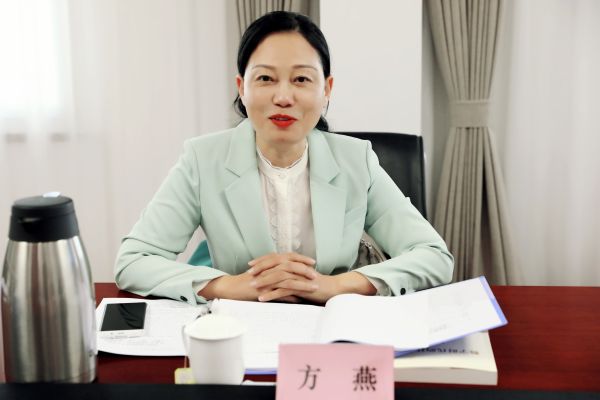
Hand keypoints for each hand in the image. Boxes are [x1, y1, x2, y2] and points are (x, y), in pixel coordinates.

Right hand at [198, 252, 315, 301]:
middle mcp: (268, 269)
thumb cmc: (247, 283)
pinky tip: (299, 300)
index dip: (301, 258)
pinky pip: (278, 293)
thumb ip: (276, 276)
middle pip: (290, 265)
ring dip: (302, 283)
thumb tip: (289, 280)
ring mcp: (265, 279)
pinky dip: (289, 296)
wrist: (231, 288)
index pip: (288, 257)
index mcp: (269, 263)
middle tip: (316, 274)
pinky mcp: (262, 290)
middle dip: (305, 269)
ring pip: (287, 279)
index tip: (312, 262)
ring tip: (313, 287)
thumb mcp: (263, 276)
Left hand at [256, 270, 377, 303]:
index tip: (250, 265)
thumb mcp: (302, 279)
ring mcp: (298, 277)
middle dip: (260, 268)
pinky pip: (283, 290)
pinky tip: (262, 298)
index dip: (262, 261)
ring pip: (277, 276)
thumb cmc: (317, 286)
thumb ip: (291, 278)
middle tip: (248, 274)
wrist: (333, 289)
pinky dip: (271, 294)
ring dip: (263, 281)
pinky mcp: (301, 287)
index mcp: (295, 264)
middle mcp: (296, 268)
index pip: (276, 258)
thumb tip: (277, 280)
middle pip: (274, 264)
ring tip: (252, 286)